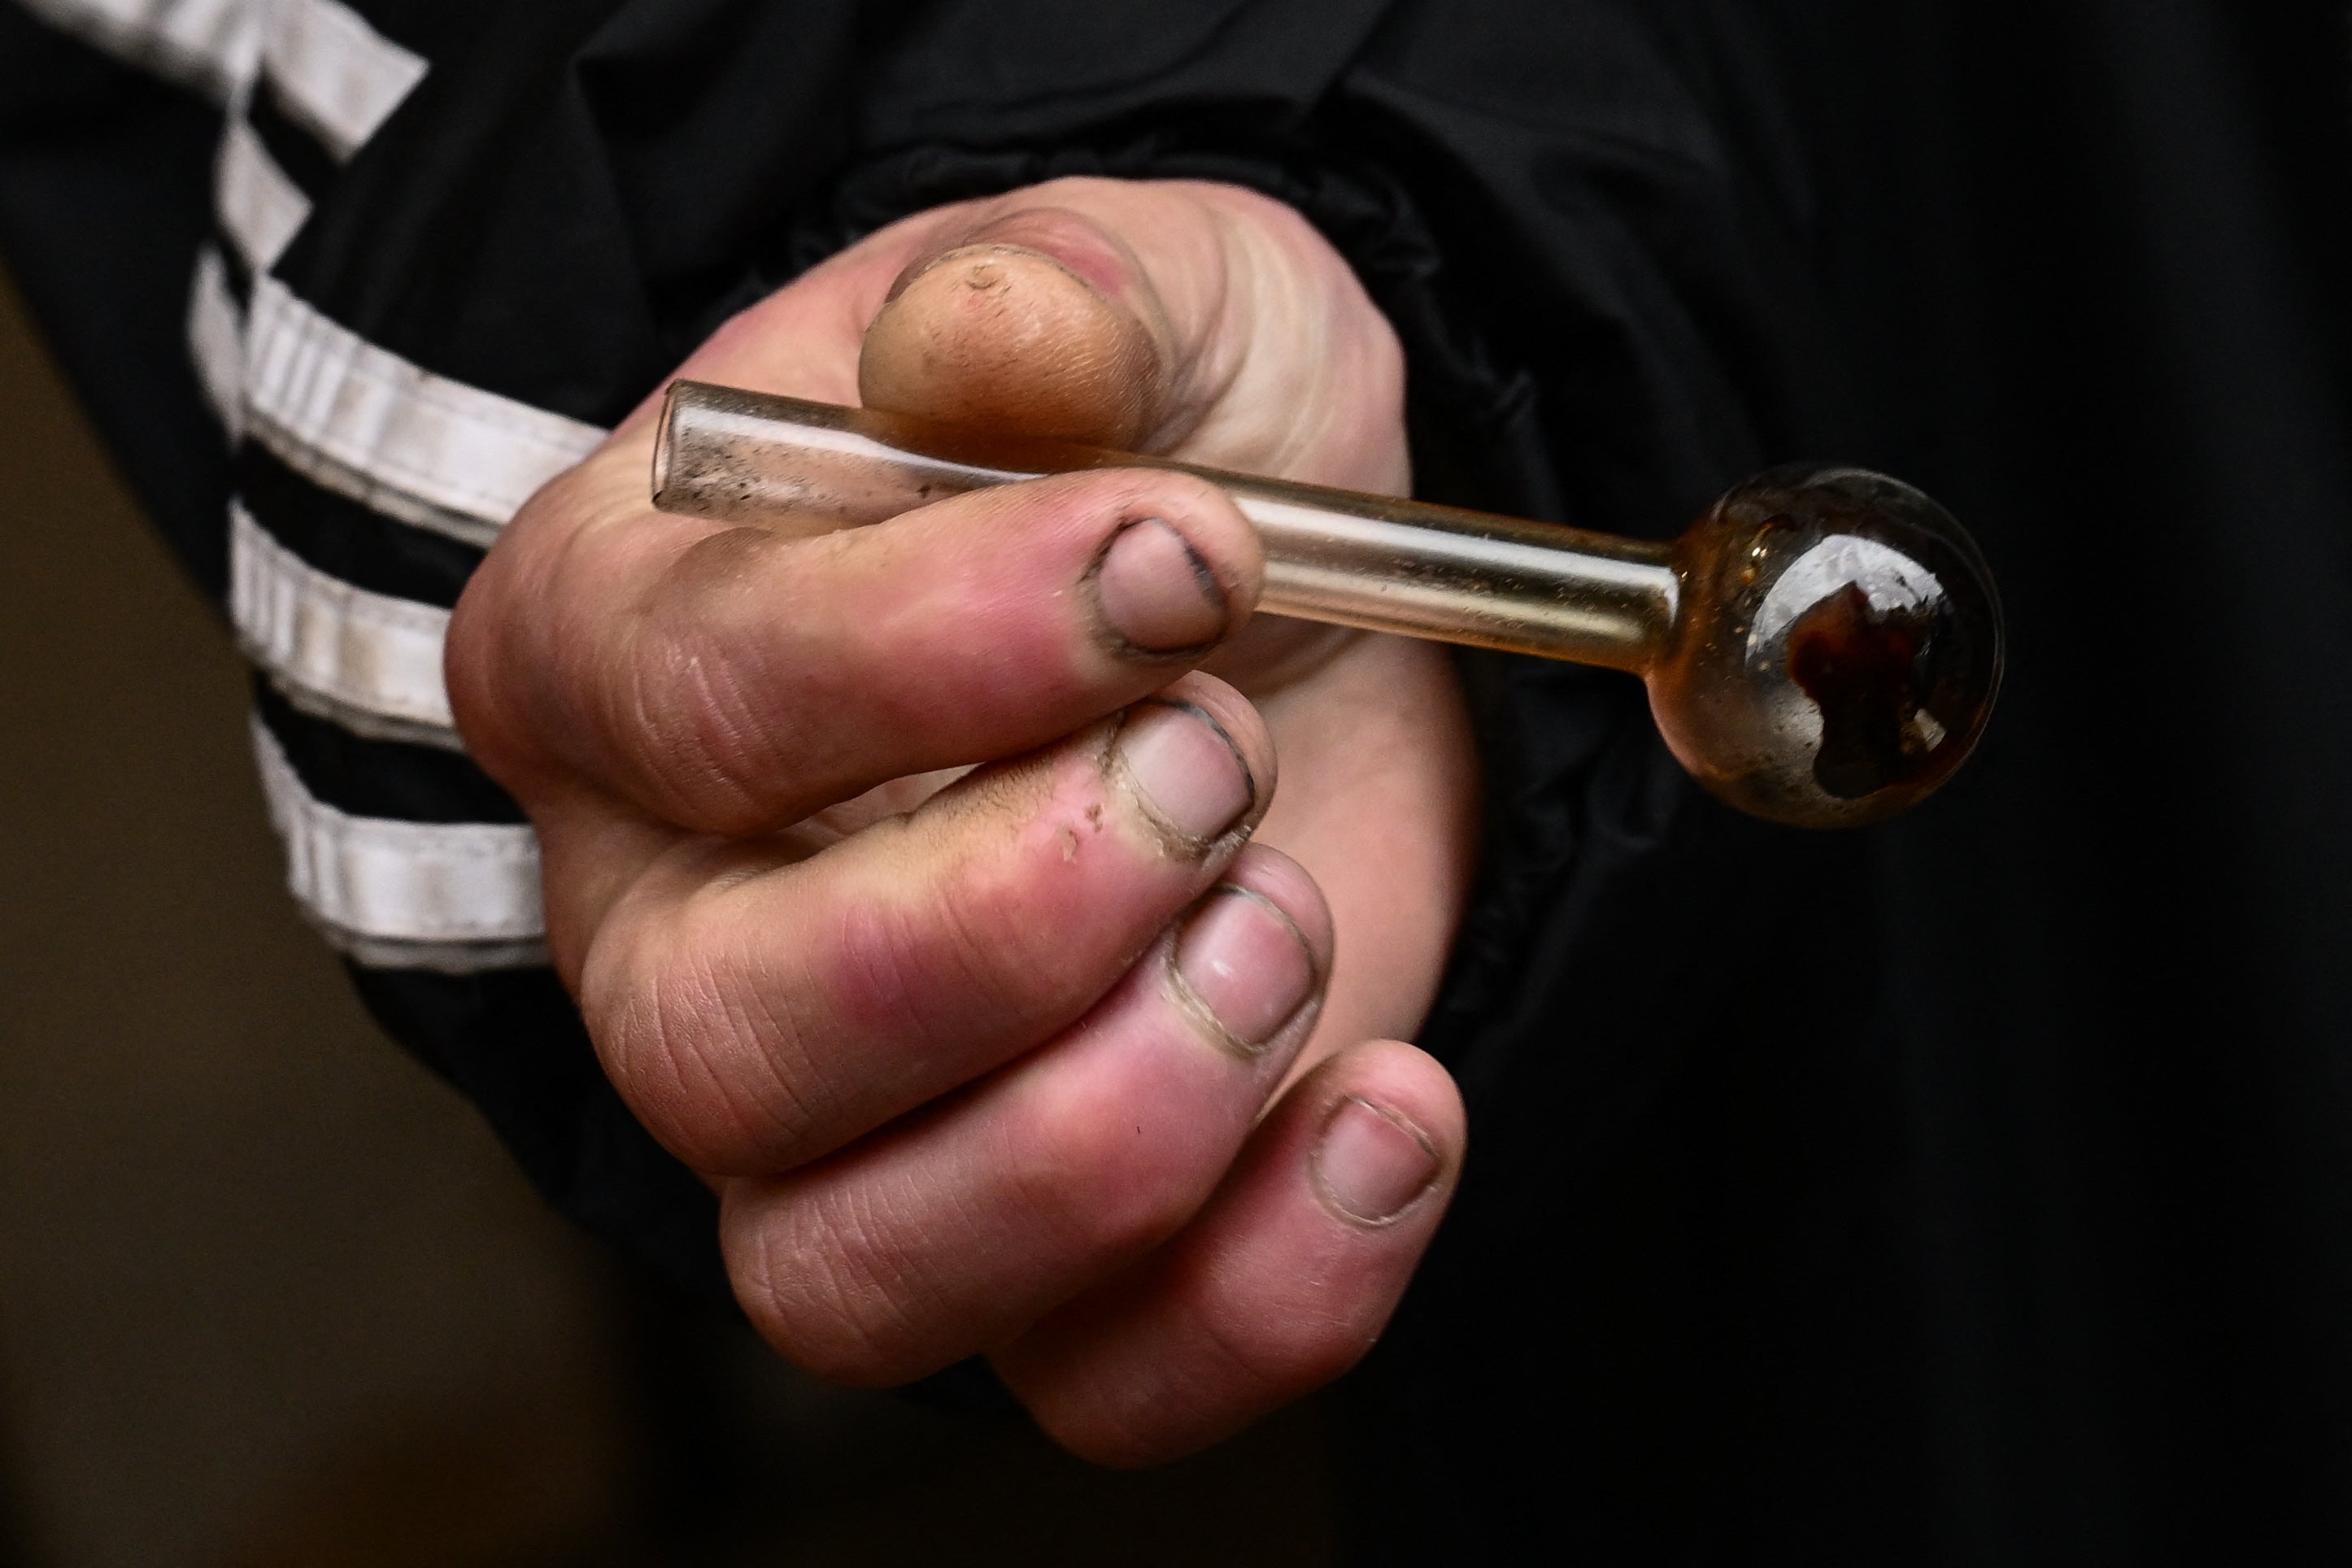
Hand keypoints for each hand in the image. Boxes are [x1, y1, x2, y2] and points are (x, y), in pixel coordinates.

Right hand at [447, 178, 1476, 1463]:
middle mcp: (677, 920)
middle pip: (729, 1046)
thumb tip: (992, 349)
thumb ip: (1055, 308)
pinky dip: (1266, 1291)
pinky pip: (1089, 1386)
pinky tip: (1389, 1105)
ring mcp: (837, 1123)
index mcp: (627, 651)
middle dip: (1022, 917)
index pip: (687, 701)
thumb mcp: (1138, 300)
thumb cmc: (1159, 447)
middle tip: (1217, 762)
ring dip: (1126, 1125)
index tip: (1182, 561)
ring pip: (857, 1274)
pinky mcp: (1038, 1245)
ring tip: (1285, 928)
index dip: (943, 648)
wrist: (1287, 605)